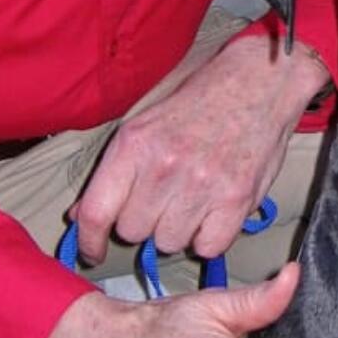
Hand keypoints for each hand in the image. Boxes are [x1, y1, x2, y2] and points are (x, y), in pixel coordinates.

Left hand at [72, 34, 329, 263]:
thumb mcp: (144, 124)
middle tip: (163, 198)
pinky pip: (208, 247)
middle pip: (133, 232)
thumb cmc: (199, 104)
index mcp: (134, 144)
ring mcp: (202, 185)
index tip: (92, 252)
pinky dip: (210, 236)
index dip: (89, 242)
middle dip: (144, 221)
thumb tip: (79, 214)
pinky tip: (214, 211)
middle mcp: (164, 167)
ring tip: (192, 199)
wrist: (258, 84)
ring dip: (178, 230)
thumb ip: (113, 172)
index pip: (96, 211)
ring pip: (169, 243)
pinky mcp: (236, 199)